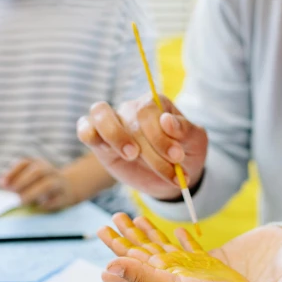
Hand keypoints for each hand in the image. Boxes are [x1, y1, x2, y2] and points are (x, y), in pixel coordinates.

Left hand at [0, 158, 73, 210]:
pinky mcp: (65, 197)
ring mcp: (60, 183)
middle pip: (38, 170)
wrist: (70, 187)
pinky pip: (57, 200)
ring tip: (21, 201)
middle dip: (23, 181)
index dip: (12, 172)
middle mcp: (50, 171)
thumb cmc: (42, 183)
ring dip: (33, 193)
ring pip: (49, 184)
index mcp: (39, 164)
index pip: (25, 163)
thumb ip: (15, 180)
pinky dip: (46, 204)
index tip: (2, 184)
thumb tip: (3, 184)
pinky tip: (38, 207)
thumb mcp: (29, 178)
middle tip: (12, 192)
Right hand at [77, 94, 207, 199]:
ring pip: (101, 113)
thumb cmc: (185, 155)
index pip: (150, 111)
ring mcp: (114, 122)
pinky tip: (107, 150)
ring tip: (132, 155)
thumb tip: (167, 121)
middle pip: (130, 117)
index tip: (177, 158)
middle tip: (166, 168)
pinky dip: (89, 134)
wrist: (171, 178)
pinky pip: (85, 128)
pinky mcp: (99, 140)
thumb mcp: (196, 143)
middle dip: (149, 148)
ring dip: (115, 136)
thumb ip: (185, 130)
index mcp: (157, 104)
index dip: (161, 135)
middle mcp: (133, 108)